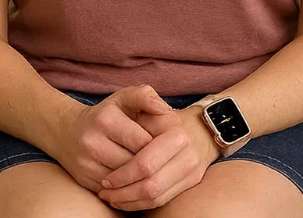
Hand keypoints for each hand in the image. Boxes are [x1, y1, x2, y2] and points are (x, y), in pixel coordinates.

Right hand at [48, 84, 173, 194]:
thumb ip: (145, 96)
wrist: (67, 132)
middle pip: (136, 164)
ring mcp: (87, 164)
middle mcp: (93, 142)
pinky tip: (135, 179)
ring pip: (127, 180)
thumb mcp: (124, 98)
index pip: (144, 142)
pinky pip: (116, 191)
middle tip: (162, 161)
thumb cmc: (106, 114)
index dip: (159, 145)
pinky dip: (128, 187)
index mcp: (106, 119)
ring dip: (141, 178)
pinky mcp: (85, 180)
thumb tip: (166, 110)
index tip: (165, 144)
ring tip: (151, 170)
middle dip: (153, 164)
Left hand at [96, 103, 221, 210]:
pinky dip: (141, 204)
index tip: (104, 179)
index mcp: (176, 134)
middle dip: (124, 192)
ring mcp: (192, 169)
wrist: (197, 126)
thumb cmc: (159, 115)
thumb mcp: (146, 100)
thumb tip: (136, 117)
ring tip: (111, 198)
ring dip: (130, 201)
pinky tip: (125, 200)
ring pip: (157, 196)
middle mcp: (188, 154)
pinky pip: (163, 200)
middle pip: (151, 184)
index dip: (122, 174)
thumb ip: (142, 98)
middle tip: (105, 192)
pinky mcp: (191, 181)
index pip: (145, 163)